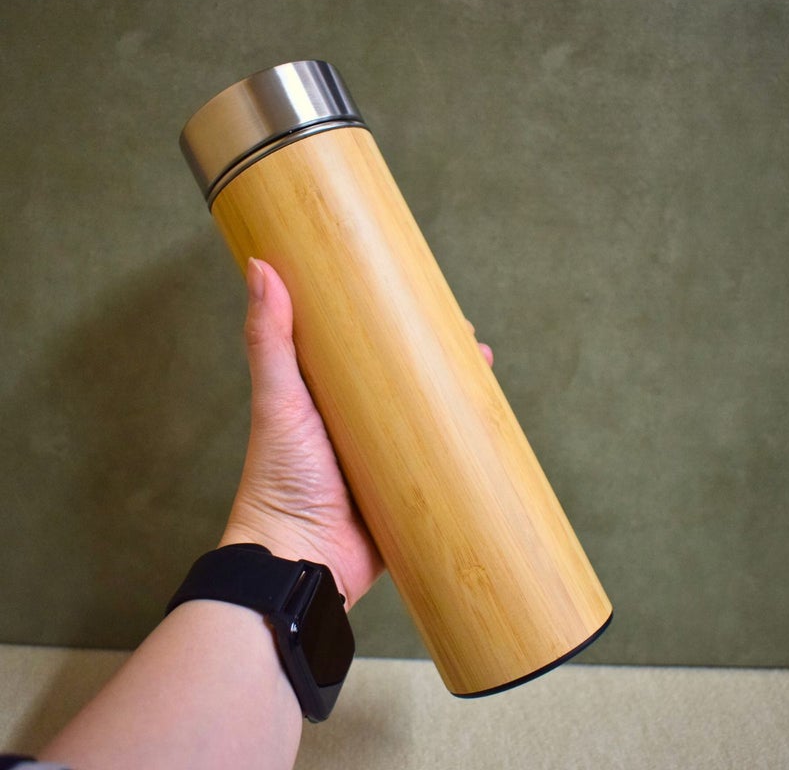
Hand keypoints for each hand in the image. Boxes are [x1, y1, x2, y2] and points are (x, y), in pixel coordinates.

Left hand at [220, 258, 492, 608]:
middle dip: (438, 357)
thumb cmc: (279, 480)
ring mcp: (384, 455)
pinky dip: (464, 442)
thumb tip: (261, 266)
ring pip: (428, 415)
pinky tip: (490, 429)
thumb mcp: (279, 401)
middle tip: (468, 338)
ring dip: (458, 394)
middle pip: (405, 379)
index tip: (422, 300)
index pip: (366, 347)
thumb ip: (270, 339)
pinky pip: (440, 460)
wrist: (300, 560)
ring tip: (483, 371)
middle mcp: (357, 422)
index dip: (394, 323)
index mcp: (327, 396)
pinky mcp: (405, 488)